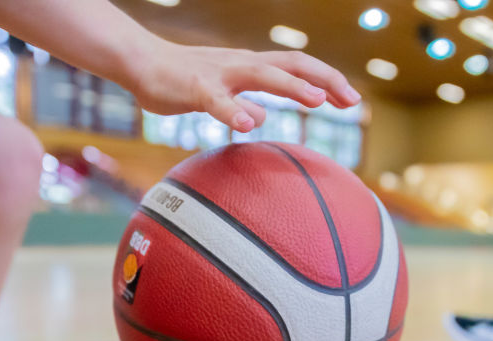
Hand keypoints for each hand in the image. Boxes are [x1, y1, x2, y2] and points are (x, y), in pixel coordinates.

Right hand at [130, 42, 361, 132]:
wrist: (139, 63)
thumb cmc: (179, 81)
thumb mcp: (218, 94)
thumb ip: (241, 104)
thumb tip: (261, 119)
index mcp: (250, 66)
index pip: (298, 67)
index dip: (327, 80)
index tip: (352, 100)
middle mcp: (242, 64)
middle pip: (292, 64)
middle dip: (326, 80)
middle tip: (352, 101)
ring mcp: (220, 75)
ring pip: (263, 75)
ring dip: (293, 87)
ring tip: (318, 101)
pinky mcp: (195, 88)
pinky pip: (217, 101)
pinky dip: (234, 111)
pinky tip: (248, 125)